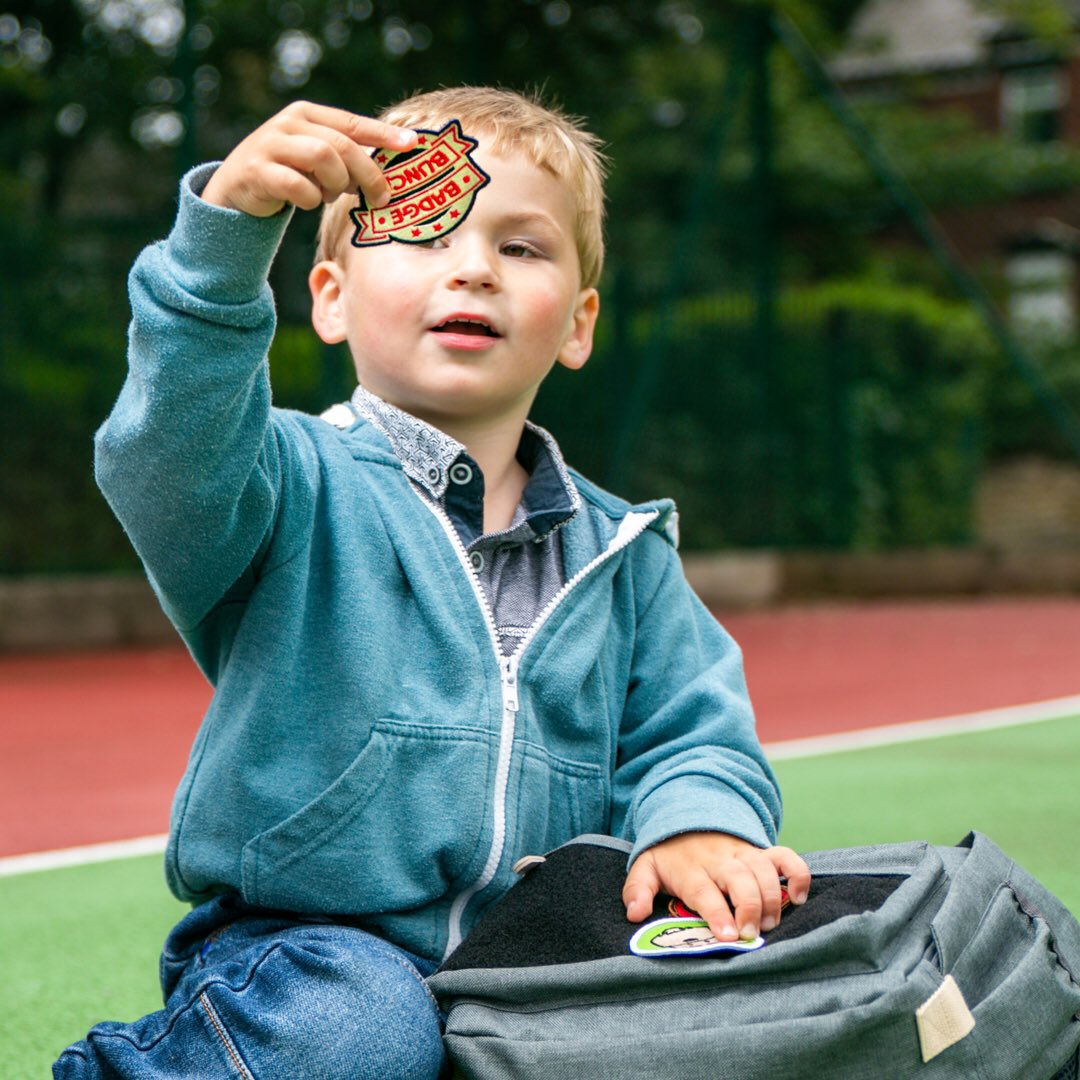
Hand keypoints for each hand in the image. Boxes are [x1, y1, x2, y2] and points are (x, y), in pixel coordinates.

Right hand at [201, 100, 416, 217]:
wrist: (235, 190)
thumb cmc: (287, 175)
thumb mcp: (315, 160)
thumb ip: (343, 158)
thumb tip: (384, 176)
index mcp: (307, 115)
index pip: (352, 123)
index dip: (383, 134)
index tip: (412, 143)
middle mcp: (289, 123)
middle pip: (341, 145)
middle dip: (367, 174)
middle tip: (380, 198)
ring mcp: (271, 144)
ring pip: (322, 158)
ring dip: (336, 184)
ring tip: (330, 195)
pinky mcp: (257, 170)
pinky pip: (297, 186)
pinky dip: (310, 199)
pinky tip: (307, 202)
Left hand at [623, 831, 810, 941]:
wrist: (685, 817)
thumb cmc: (668, 855)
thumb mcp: (645, 867)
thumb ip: (637, 890)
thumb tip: (634, 914)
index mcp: (690, 869)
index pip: (705, 891)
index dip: (718, 913)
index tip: (728, 936)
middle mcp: (719, 860)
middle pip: (740, 879)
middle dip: (750, 907)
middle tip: (750, 934)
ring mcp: (742, 853)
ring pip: (763, 869)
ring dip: (772, 897)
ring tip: (770, 924)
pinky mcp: (759, 851)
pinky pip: (785, 856)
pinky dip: (797, 874)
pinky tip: (799, 897)